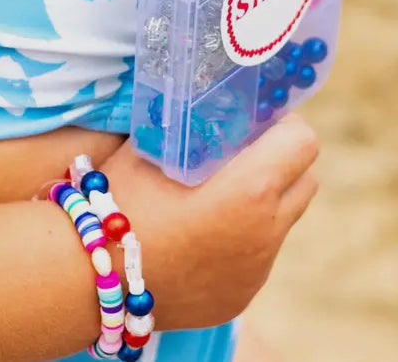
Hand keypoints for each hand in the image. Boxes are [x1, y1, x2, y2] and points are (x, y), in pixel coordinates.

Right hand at [101, 114, 319, 329]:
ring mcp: (257, 269)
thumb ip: (189, 125)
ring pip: (283, 221)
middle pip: (306, 182)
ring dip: (264, 201)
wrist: (90, 275)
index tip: (257, 121)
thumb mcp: (153, 145)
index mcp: (251, 189)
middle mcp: (266, 232)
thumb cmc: (120, 199)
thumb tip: (200, 103)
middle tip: (242, 152)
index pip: (304, 143)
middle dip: (282, 162)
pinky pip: (257, 256)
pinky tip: (199, 233)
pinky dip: (241, 238)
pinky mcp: (242, 296)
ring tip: (216, 193)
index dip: (284, 125)